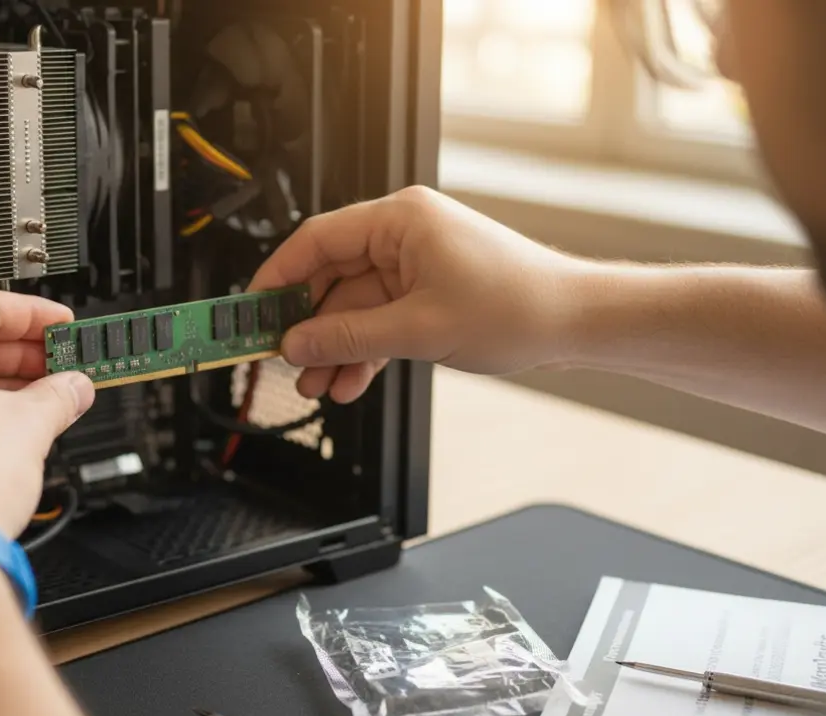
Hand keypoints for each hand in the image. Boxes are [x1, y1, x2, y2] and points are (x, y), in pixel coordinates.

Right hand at [248, 186, 581, 402]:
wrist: (574, 324)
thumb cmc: (518, 305)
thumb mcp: (418, 329)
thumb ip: (348, 338)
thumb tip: (296, 344)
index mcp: (400, 220)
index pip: (316, 241)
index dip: (277, 279)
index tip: (251, 311)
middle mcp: (404, 236)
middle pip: (331, 279)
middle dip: (307, 328)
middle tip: (278, 360)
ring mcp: (416, 267)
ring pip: (353, 309)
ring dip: (333, 350)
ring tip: (314, 386)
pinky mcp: (428, 295)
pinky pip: (379, 322)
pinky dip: (362, 353)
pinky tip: (347, 383)